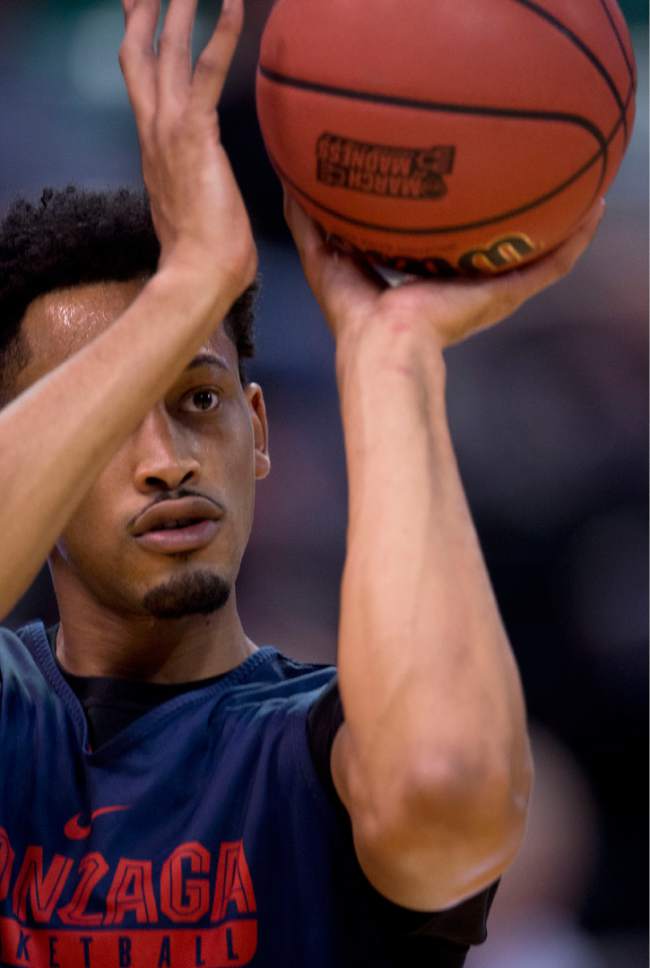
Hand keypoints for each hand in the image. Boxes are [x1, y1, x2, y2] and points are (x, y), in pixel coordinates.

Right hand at [119, 0, 255, 295]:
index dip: (138, 47)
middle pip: (139, 57)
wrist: (198, 276)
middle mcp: (153, 133)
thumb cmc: (206, 258)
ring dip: (177, 8)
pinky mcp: (194, 134)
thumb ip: (200, 188)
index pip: (141, 86)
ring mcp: (168, 131)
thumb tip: (213, 191)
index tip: (137, 21)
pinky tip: (233, 4)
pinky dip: (220, 35)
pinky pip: (206, 72)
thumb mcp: (197, 210)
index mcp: (154, 150)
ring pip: (166, 52)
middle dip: (143, 15)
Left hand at [284, 194, 605, 350]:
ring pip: (534, 253)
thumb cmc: (352, 312)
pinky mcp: (506, 295)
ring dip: (559, 223)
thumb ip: (311, 217)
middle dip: (514, 214)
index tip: (464, 179)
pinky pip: (551, 265)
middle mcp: (462, 284)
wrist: (382, 345)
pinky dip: (575, 240)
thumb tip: (293, 175)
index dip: (456, 215)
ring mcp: (488, 291)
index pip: (447, 243)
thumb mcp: (326, 253)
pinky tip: (593, 207)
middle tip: (530, 172)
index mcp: (424, 279)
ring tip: (581, 189)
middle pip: (497, 245)